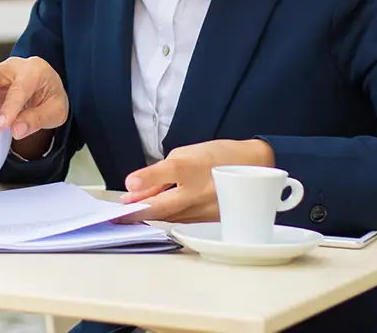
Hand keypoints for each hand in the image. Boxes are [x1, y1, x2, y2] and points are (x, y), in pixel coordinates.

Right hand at [0, 56, 66, 138]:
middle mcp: (16, 66)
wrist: (48, 89)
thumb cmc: (52, 97)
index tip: (0, 125)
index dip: (8, 108)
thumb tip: (15, 130)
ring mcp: (1, 71)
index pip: (19, 88)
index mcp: (36, 71)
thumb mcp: (56, 112)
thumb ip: (36, 120)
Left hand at [117, 139, 275, 222]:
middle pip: (162, 207)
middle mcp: (198, 191)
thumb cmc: (217, 156)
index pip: (163, 175)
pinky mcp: (212, 221)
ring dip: (150, 215)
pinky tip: (158, 214)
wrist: (255, 168)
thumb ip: (160, 174)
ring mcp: (205, 209)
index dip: (144, 180)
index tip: (128, 188)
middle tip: (121, 213)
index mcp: (190, 168)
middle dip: (137, 211)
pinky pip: (183, 222)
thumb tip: (136, 190)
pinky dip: (168, 218)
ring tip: (133, 212)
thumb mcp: (184, 154)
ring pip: (170, 218)